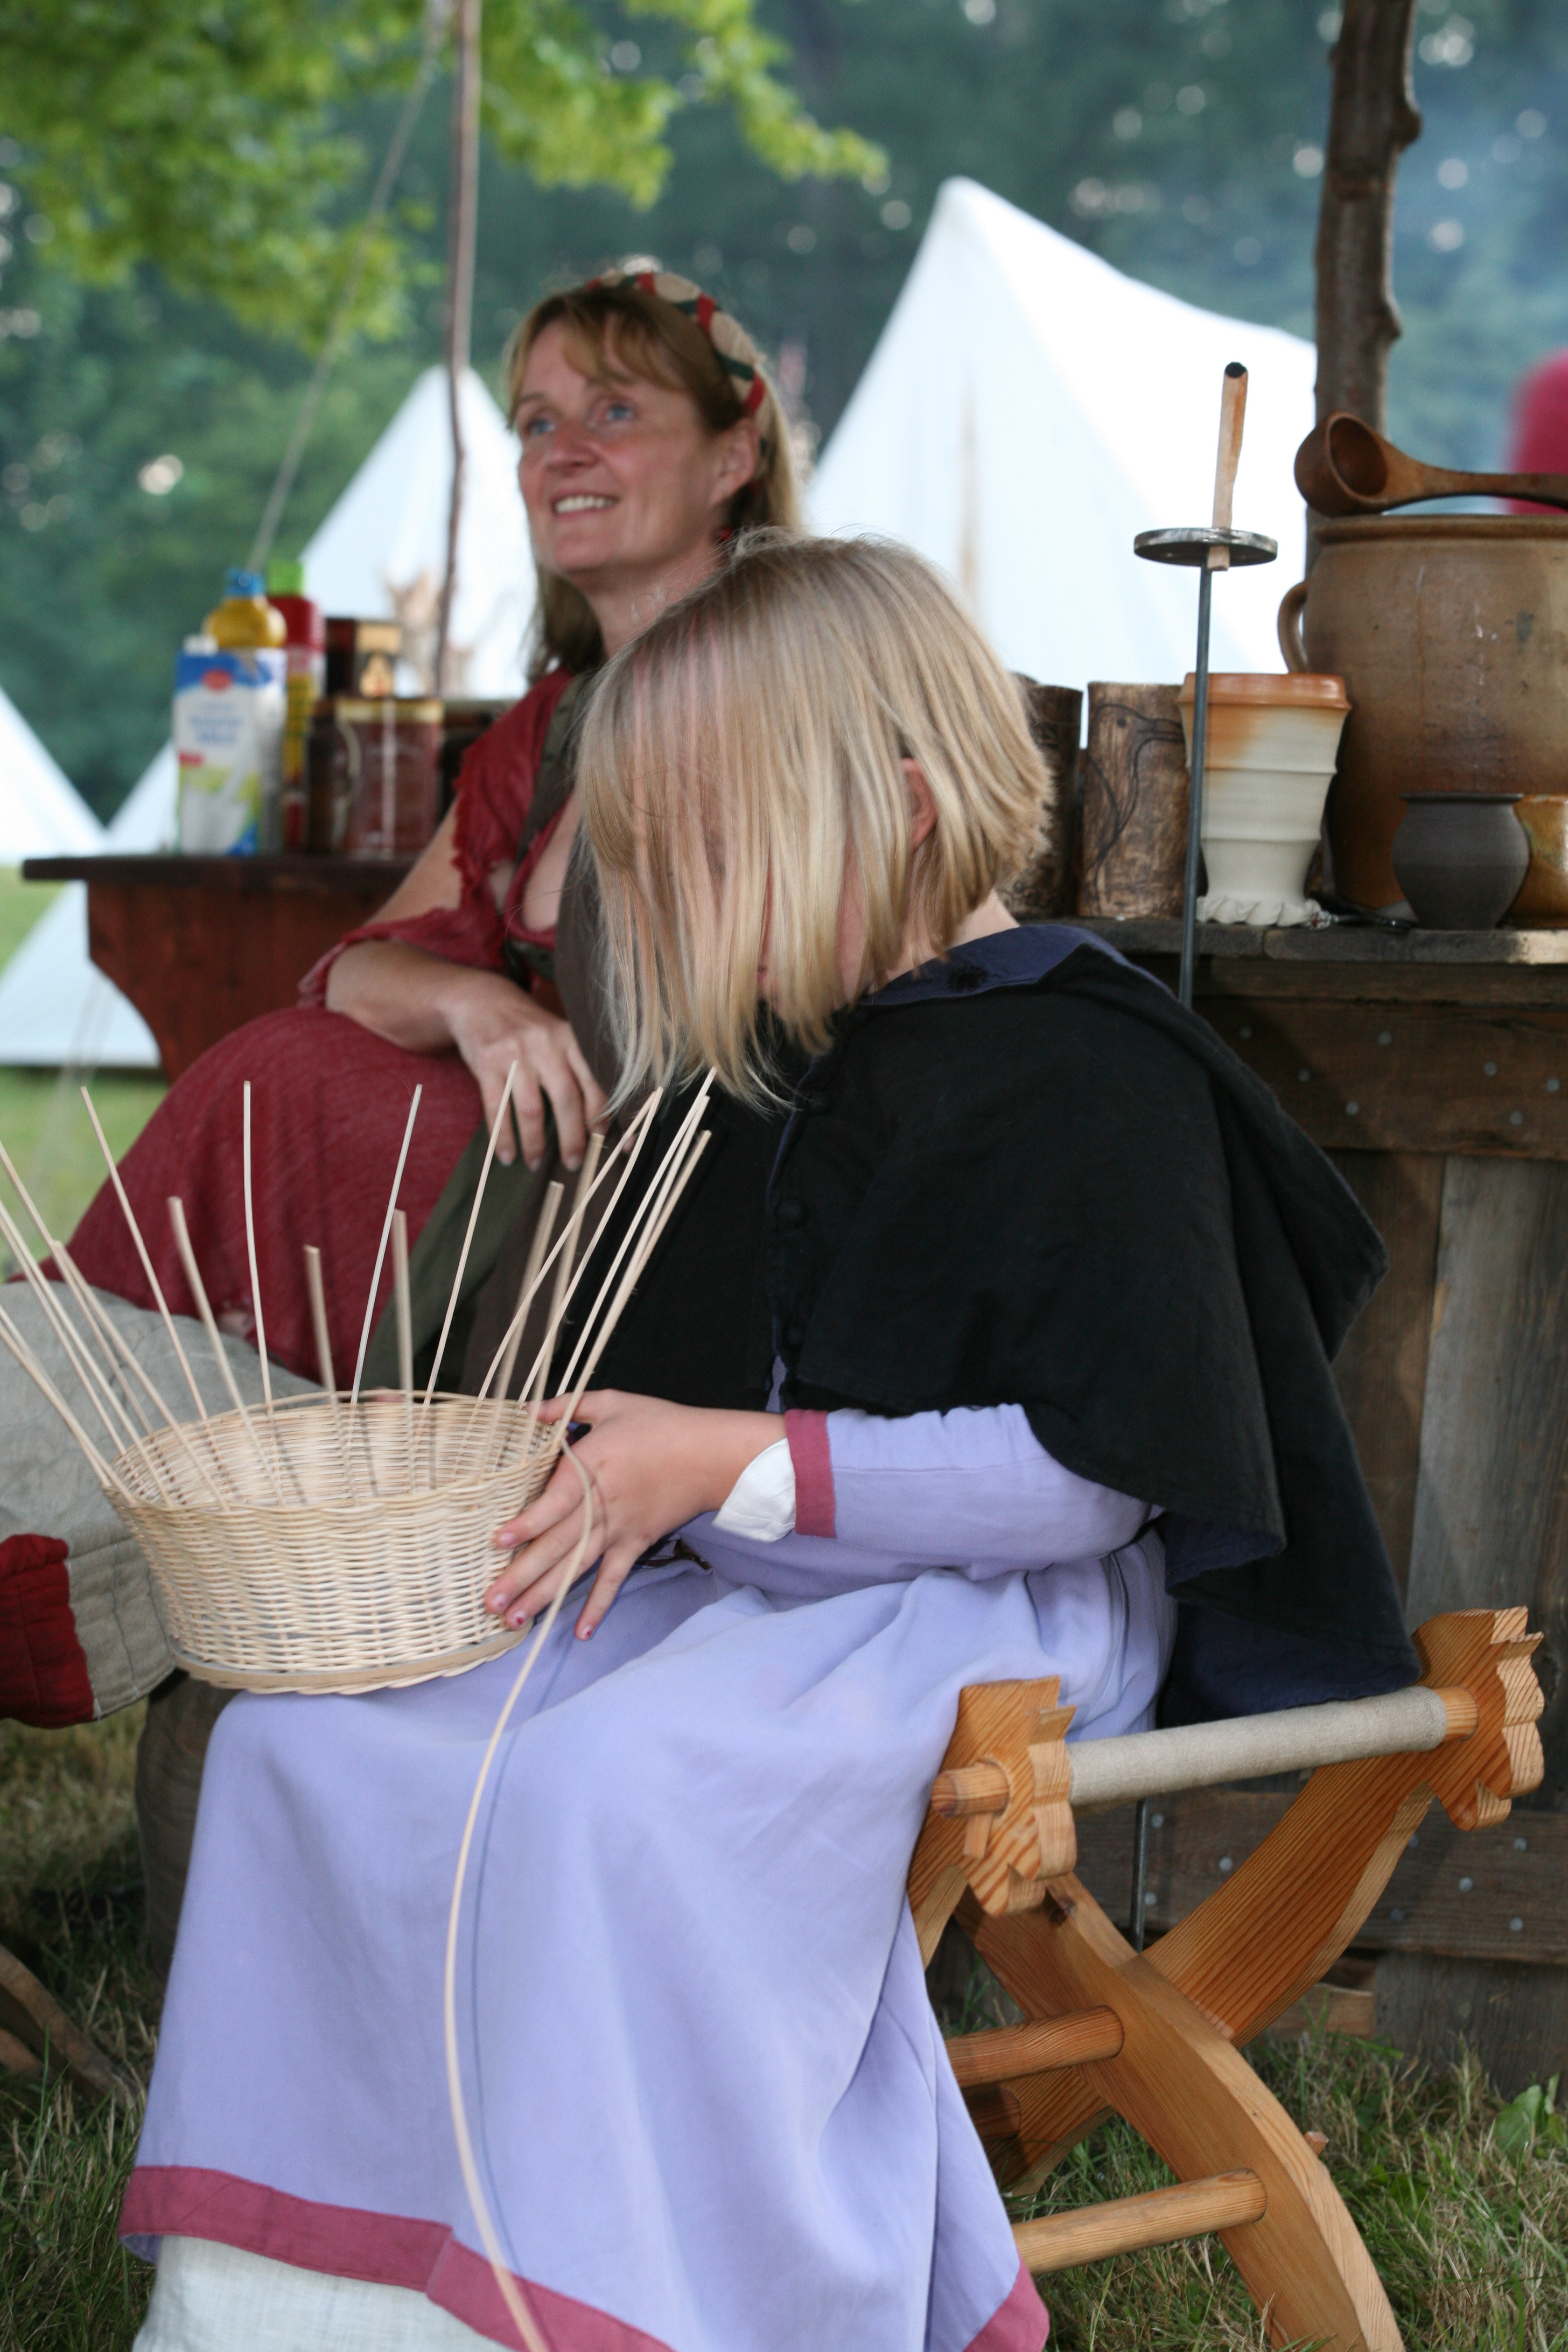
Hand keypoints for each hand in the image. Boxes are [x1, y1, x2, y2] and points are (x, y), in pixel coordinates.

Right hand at [437, 968, 607, 1169]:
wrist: (480, 1000)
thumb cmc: (528, 1027)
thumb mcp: (558, 1035)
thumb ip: (577, 1066)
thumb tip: (600, 1118)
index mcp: (569, 1038)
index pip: (593, 1080)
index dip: (601, 1114)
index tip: (603, 1139)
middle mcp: (545, 1044)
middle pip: (566, 1099)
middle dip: (572, 1138)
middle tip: (574, 1163)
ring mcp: (514, 1054)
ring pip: (531, 1109)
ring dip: (535, 1143)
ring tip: (536, 1163)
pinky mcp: (486, 1063)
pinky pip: (497, 1109)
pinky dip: (503, 1137)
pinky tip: (507, 1155)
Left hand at [485, 1391, 780, 1637]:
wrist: (711, 1455)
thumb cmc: (661, 1425)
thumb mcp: (613, 1403)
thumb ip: (567, 1405)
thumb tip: (527, 1411)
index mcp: (592, 1466)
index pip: (556, 1500)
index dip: (528, 1522)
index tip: (498, 1542)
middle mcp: (602, 1504)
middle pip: (558, 1544)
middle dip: (522, 1575)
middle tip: (491, 1601)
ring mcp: (619, 1529)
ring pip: (576, 1566)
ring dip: (545, 1595)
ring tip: (515, 1619)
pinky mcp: (636, 1543)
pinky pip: (614, 1578)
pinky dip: (598, 1605)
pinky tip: (580, 1632)